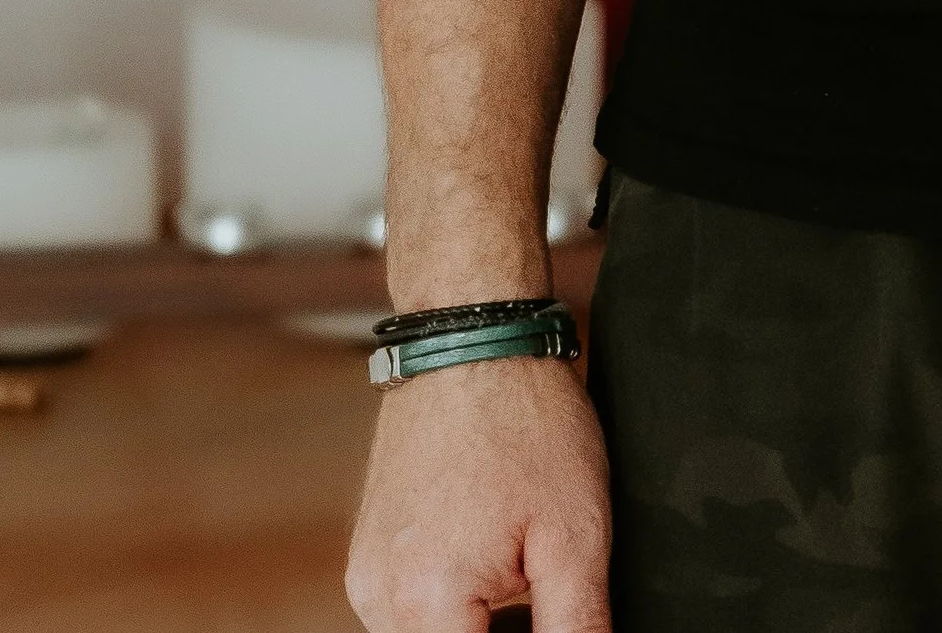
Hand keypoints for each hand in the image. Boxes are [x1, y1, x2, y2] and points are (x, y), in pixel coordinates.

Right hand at [346, 355, 613, 631]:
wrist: (471, 337)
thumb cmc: (525, 419)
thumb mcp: (575, 536)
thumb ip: (575, 628)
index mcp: (425, 602)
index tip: (547, 613)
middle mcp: (378, 598)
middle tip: (540, 591)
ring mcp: (366, 575)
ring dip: (474, 626)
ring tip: (521, 569)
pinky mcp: (368, 554)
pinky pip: (410, 609)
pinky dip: (452, 603)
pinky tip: (492, 556)